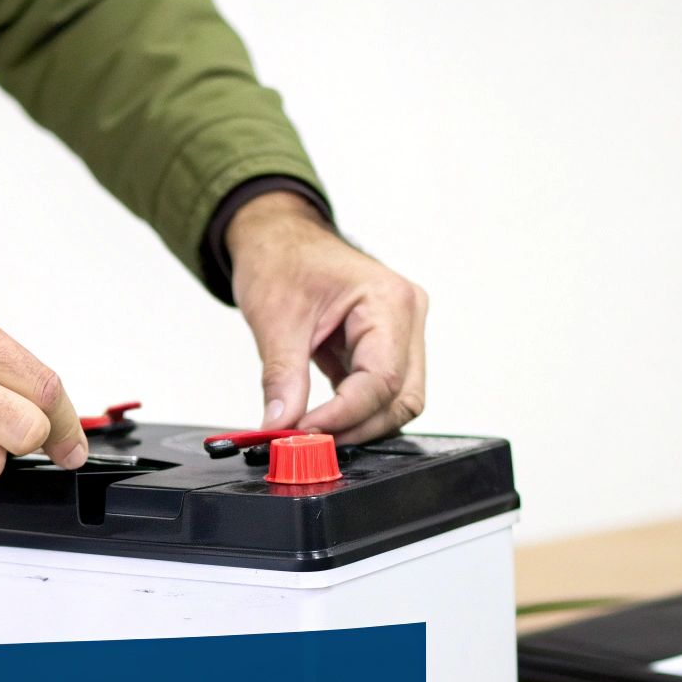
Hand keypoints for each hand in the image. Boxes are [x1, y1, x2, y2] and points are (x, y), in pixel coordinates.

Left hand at [229, 191, 427, 444]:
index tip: (304, 433)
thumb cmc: (281, 259)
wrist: (277, 237)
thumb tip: (280, 425)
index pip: (381, 379)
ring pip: (397, 400)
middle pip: (401, 397)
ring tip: (312, 432)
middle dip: (357, 426)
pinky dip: (353, 410)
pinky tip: (321, 417)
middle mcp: (407, 315)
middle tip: (309, 443)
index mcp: (388, 300)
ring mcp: (402, 331)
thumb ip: (281, 378)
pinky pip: (381, 391)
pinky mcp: (386, 346)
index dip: (344, 415)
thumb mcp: (274, 319)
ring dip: (358, 422)